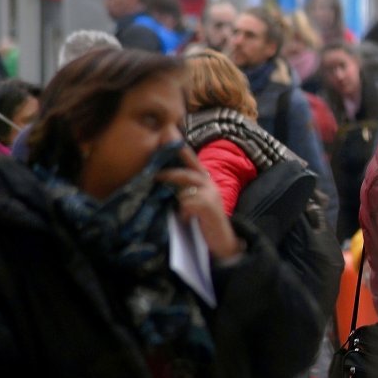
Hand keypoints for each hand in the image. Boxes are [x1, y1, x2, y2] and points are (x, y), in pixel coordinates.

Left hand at [156, 145, 240, 259]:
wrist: (223, 243)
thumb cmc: (205, 223)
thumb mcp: (193, 203)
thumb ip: (183, 191)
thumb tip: (162, 181)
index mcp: (206, 181)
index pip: (192, 161)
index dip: (180, 149)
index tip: (168, 134)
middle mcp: (210, 184)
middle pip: (187, 171)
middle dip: (169, 172)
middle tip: (154, 174)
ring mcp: (211, 194)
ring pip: (186, 186)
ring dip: (176, 193)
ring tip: (170, 199)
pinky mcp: (209, 207)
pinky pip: (188, 202)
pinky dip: (183, 211)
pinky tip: (186, 219)